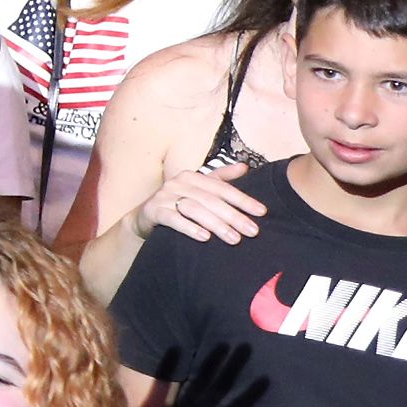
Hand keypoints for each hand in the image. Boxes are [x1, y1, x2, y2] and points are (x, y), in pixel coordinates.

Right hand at [135, 162, 263, 246]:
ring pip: (194, 209)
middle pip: (210, 200)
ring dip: (216, 224)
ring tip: (234, 239)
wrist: (144, 216)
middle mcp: (178, 183)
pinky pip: (172, 219)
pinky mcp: (152, 210)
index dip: (242, 200)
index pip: (222, 188)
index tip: (261, 212)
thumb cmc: (177, 203)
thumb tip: (244, 167)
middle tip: (252, 232)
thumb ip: (220, 178)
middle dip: (233, 216)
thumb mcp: (198, 189)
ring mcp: (164, 196)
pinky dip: (189, 228)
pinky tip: (204, 238)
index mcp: (192, 176)